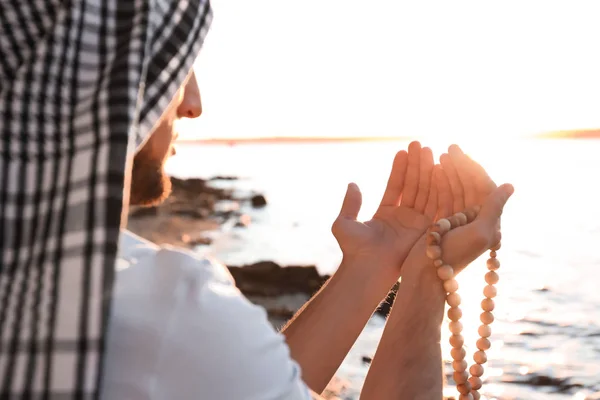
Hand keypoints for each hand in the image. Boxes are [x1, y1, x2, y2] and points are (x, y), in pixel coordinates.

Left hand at [331, 141, 439, 277]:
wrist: (367, 266)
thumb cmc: (353, 249)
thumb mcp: (344, 222)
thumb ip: (350, 204)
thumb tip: (353, 184)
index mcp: (386, 215)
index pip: (396, 186)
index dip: (400, 169)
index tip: (403, 151)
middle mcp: (404, 218)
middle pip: (413, 186)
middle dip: (417, 165)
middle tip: (419, 144)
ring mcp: (416, 224)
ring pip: (424, 192)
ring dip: (427, 171)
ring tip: (429, 151)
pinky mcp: (426, 230)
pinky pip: (434, 204)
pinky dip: (437, 187)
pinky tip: (437, 169)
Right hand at [407, 146, 513, 276]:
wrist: (428, 276)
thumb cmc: (454, 256)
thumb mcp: (480, 232)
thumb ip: (495, 208)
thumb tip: (509, 185)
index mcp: (489, 222)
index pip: (483, 186)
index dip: (471, 167)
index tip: (456, 152)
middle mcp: (475, 221)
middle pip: (469, 186)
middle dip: (459, 166)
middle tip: (447, 149)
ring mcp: (458, 223)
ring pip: (455, 190)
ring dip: (448, 172)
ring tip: (438, 157)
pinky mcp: (441, 225)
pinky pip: (442, 199)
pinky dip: (438, 184)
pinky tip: (431, 172)